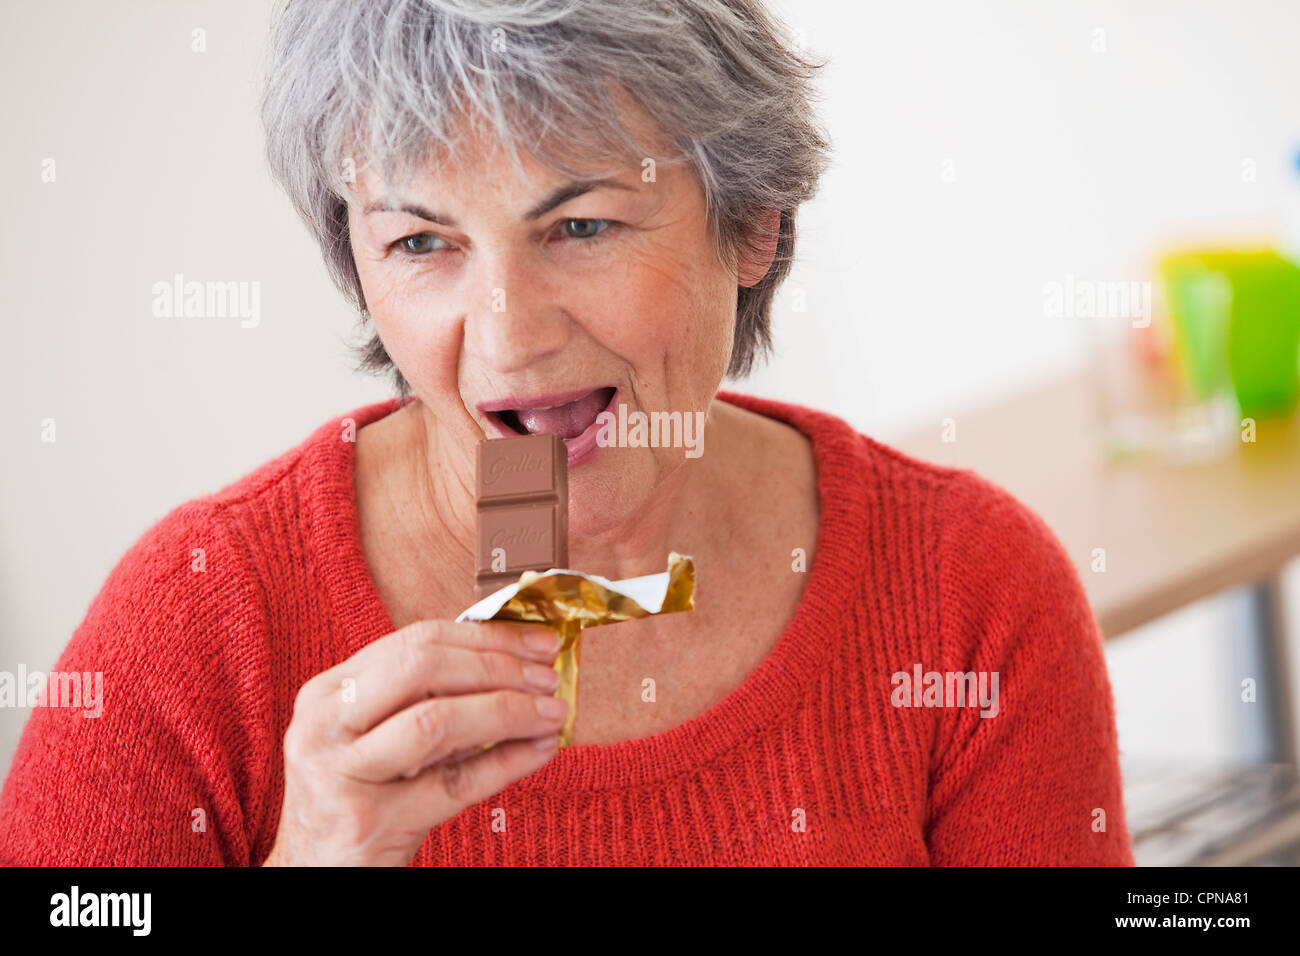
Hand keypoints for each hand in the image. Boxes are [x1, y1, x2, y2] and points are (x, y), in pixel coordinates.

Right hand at [262, 618, 567, 865]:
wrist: (315, 873)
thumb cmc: (356, 798)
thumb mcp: (375, 738)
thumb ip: (427, 701)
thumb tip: (518, 666)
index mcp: (328, 692)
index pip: (417, 640)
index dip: (486, 636)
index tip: (537, 641)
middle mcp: (325, 725)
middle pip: (423, 668)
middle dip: (497, 667)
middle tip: (547, 676)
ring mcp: (341, 773)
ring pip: (436, 721)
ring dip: (508, 710)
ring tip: (551, 712)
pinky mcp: (369, 822)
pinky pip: (454, 784)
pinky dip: (507, 761)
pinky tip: (539, 749)